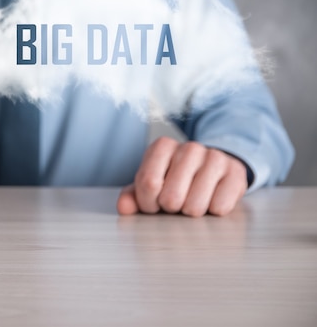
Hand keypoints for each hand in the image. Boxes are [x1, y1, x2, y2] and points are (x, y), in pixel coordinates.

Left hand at [117, 137, 248, 216]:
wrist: (212, 170)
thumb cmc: (175, 180)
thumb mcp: (151, 185)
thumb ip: (132, 196)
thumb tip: (123, 207)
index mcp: (163, 146)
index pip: (148, 183)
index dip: (148, 203)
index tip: (153, 204)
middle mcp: (189, 147)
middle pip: (171, 197)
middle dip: (170, 209)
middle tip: (175, 203)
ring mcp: (215, 158)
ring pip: (195, 206)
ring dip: (191, 212)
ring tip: (192, 201)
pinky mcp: (236, 173)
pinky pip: (219, 208)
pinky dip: (212, 212)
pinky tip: (211, 200)